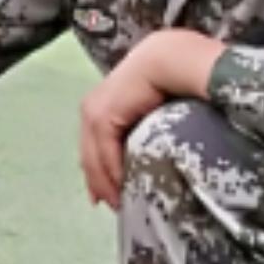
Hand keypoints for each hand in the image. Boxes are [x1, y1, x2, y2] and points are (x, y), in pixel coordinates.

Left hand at [79, 31, 225, 207]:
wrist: (173, 58)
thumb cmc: (173, 78)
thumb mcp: (155, 108)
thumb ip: (145, 126)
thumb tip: (152, 148)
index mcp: (105, 102)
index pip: (95, 142)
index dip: (99, 168)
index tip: (105, 194)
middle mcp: (94, 105)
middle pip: (90, 152)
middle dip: (98, 180)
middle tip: (110, 205)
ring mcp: (95, 109)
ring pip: (94, 156)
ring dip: (104, 182)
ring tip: (118, 203)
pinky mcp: (102, 115)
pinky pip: (104, 152)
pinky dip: (112, 173)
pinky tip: (123, 188)